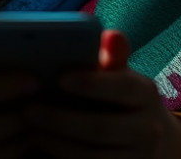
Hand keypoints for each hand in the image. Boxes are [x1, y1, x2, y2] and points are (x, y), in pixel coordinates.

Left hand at [24, 30, 180, 157]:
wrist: (150, 139)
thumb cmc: (122, 97)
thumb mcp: (122, 75)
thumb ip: (112, 57)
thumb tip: (109, 34)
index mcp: (146, 94)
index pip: (122, 87)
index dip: (91, 84)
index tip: (60, 78)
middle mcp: (148, 128)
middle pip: (100, 128)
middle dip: (61, 121)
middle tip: (29, 111)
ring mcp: (138, 156)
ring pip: (92, 156)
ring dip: (56, 144)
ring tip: (30, 130)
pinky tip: (42, 147)